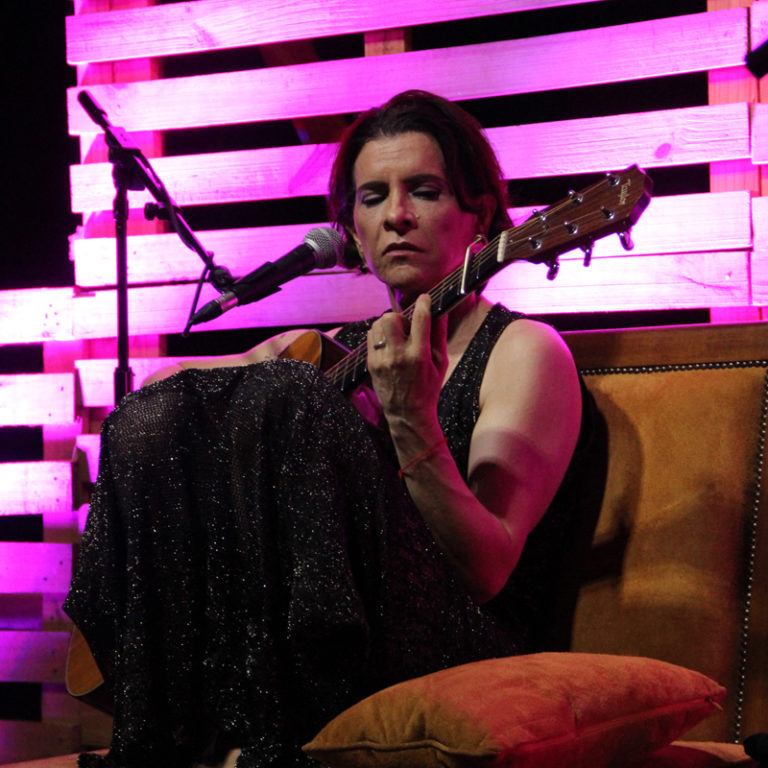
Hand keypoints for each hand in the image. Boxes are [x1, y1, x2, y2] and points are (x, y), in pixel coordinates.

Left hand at [366, 294, 447, 433]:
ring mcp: (381, 360)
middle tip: (407, 327)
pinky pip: (371, 336)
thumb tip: (439, 311)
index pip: (420, 319)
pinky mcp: (371, 363)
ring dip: (388, 325)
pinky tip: (389, 344)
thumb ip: (439, 335)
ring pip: (378, 324)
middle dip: (400, 317)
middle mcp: (398, 356)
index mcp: (419, 356)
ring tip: (397, 336)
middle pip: (391, 318)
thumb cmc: (428, 389)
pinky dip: (380, 335)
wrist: (407, 414)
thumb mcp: (441, 363)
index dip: (424, 303)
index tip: (425, 298)